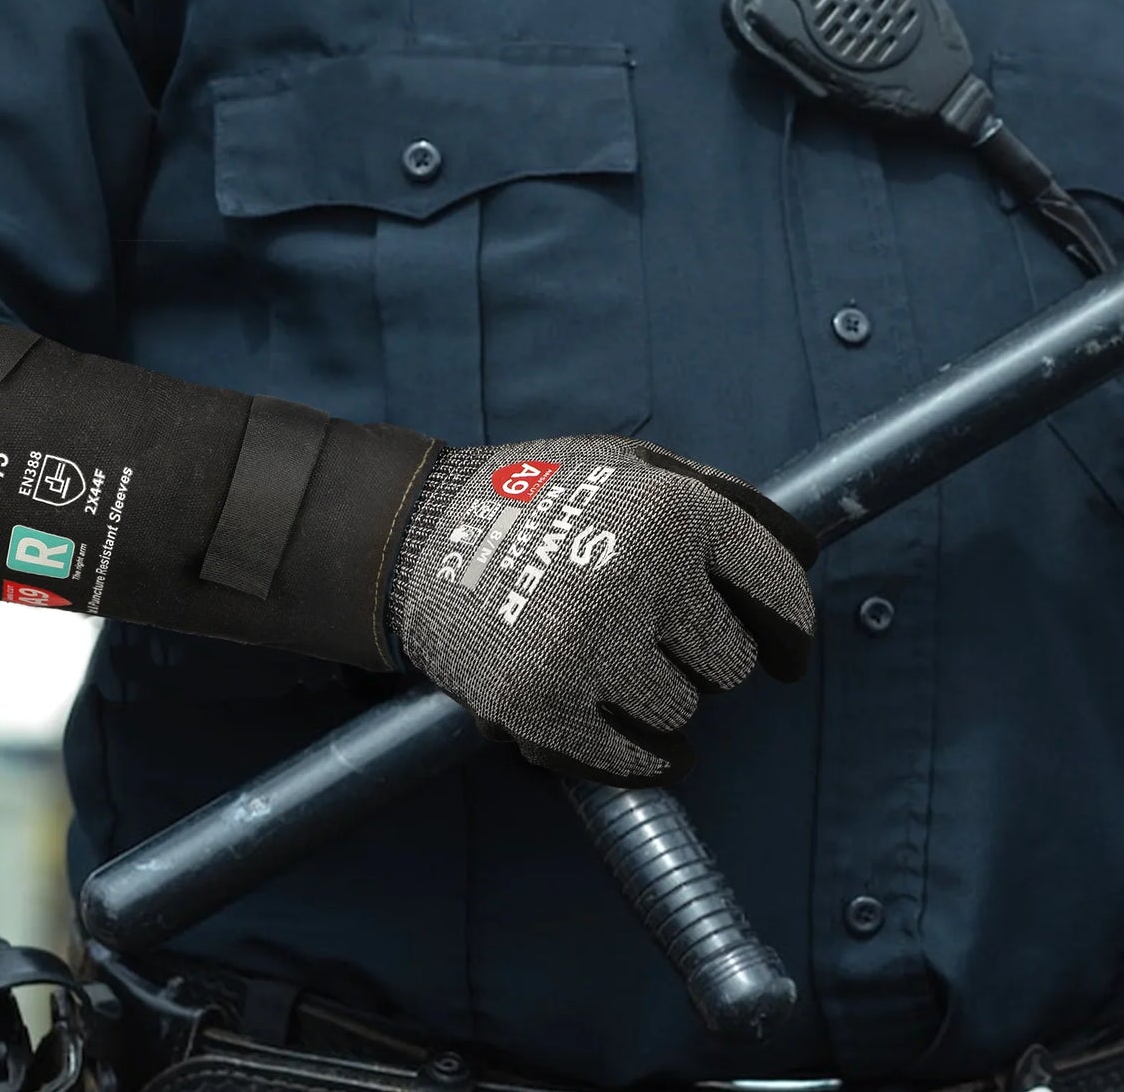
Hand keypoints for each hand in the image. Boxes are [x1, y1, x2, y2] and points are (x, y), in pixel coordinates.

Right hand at [386, 435, 817, 785]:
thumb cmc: (538, 493)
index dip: (790, 631)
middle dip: (705, 658)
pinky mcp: (544, 706)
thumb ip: (722, 497)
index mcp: (673, 511)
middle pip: (733, 665)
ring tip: (610, 662)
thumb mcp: (631, 463)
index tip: (786, 656)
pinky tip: (626, 733)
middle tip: (654, 638)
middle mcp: (640, 575)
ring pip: (683, 715)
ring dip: (659, 700)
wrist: (415, 535)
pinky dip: (640, 758)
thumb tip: (807, 552)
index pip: (778, 591)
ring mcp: (590, 645)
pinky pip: (633, 760)